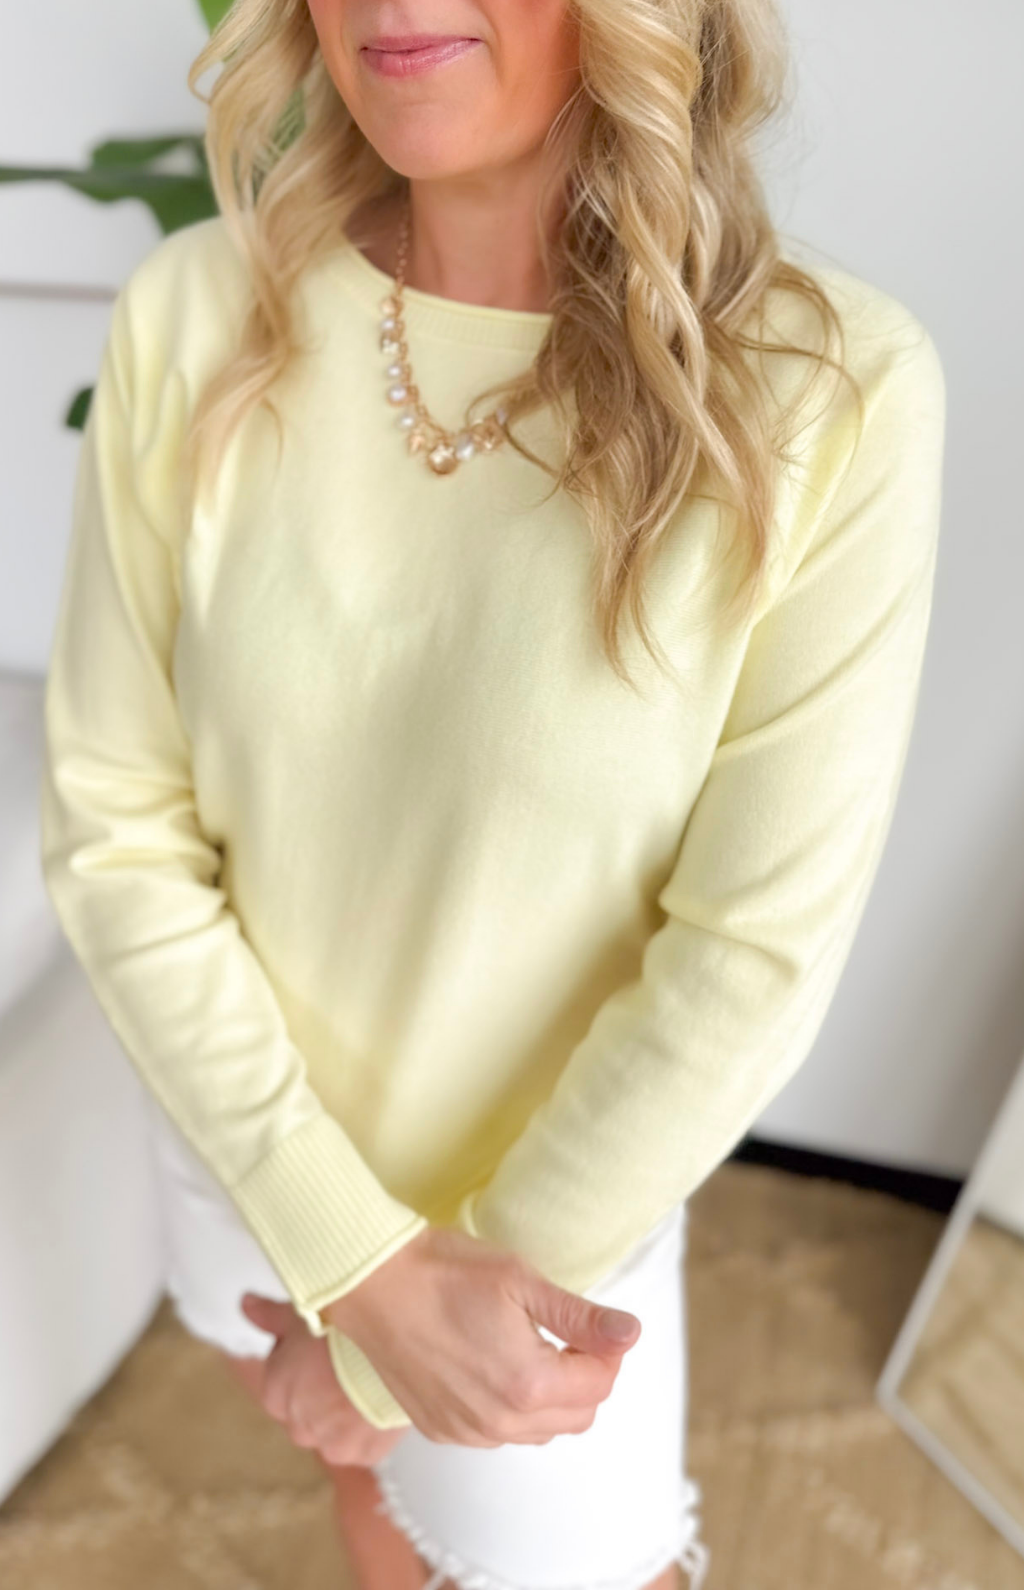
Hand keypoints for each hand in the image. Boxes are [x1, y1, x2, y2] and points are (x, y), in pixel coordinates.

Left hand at [239, 1294, 408, 1467]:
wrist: (391, 1349)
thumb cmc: (341, 1330)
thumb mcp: (300, 1313)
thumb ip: (268, 1315)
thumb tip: (244, 1303)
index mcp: (274, 1393)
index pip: (282, 1380)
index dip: (303, 1361)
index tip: (323, 1347)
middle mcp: (297, 1427)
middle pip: (307, 1409)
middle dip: (322, 1391)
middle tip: (347, 1362)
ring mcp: (332, 1445)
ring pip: (335, 1430)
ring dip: (345, 1414)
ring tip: (367, 1380)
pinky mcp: (365, 1454)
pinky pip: (364, 1443)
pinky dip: (372, 1427)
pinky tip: (380, 1398)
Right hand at [322, 1225, 640, 1447]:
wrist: (372, 1284)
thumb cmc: (447, 1271)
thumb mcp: (521, 1280)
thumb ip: (581, 1316)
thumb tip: (632, 1333)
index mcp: (527, 1384)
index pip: (600, 1385)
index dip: (607, 1351)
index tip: (592, 1324)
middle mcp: (500, 1423)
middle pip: (577, 1418)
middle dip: (585, 1378)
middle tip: (566, 1333)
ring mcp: (467, 1432)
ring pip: (539, 1432)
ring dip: (551, 1399)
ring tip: (529, 1347)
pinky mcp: (440, 1431)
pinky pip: (497, 1434)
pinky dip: (510, 1408)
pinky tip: (492, 1365)